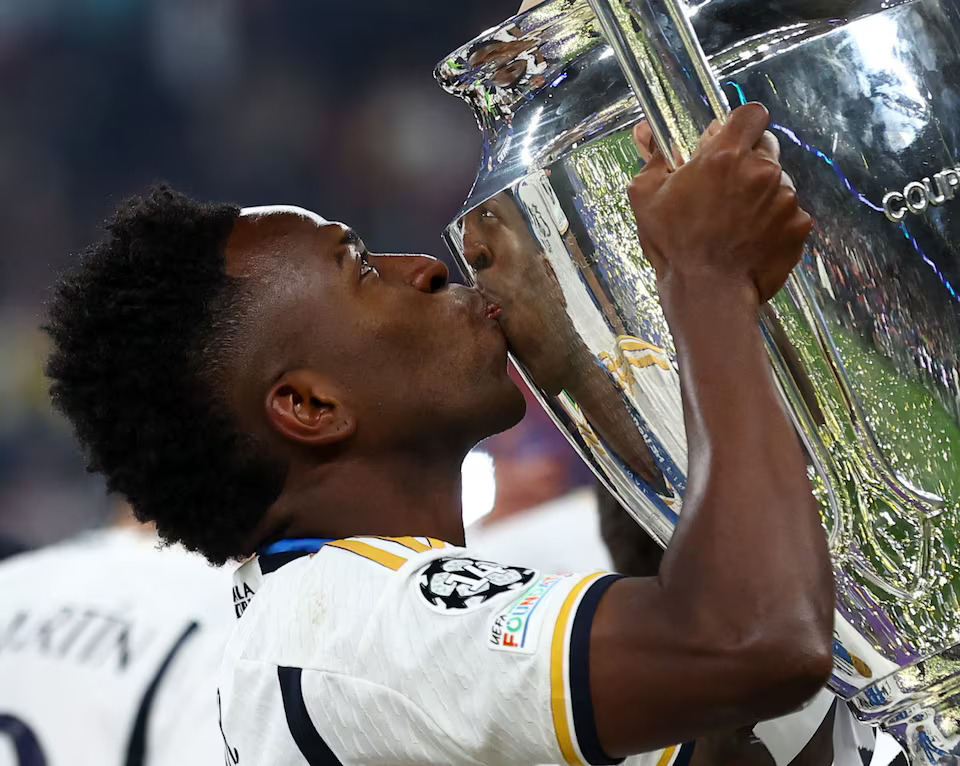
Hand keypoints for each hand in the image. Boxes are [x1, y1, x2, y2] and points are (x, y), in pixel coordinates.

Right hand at [626, 103, 811, 306]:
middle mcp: (762, 171)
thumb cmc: (674, 245)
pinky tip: (751, 240)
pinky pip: (789, 213)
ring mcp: (786, 199)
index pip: (752, 114)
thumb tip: (647, 131)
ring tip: (735, 222)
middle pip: (767, 146)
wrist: (708, 293)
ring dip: (761, 193)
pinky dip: (774, 222)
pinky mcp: (798, 226)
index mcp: (726, 156)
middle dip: (750, 159)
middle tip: (726, 187)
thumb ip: (653, 157)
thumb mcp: (646, 197)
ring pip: (779, 182)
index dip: (741, 124)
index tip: (729, 140)